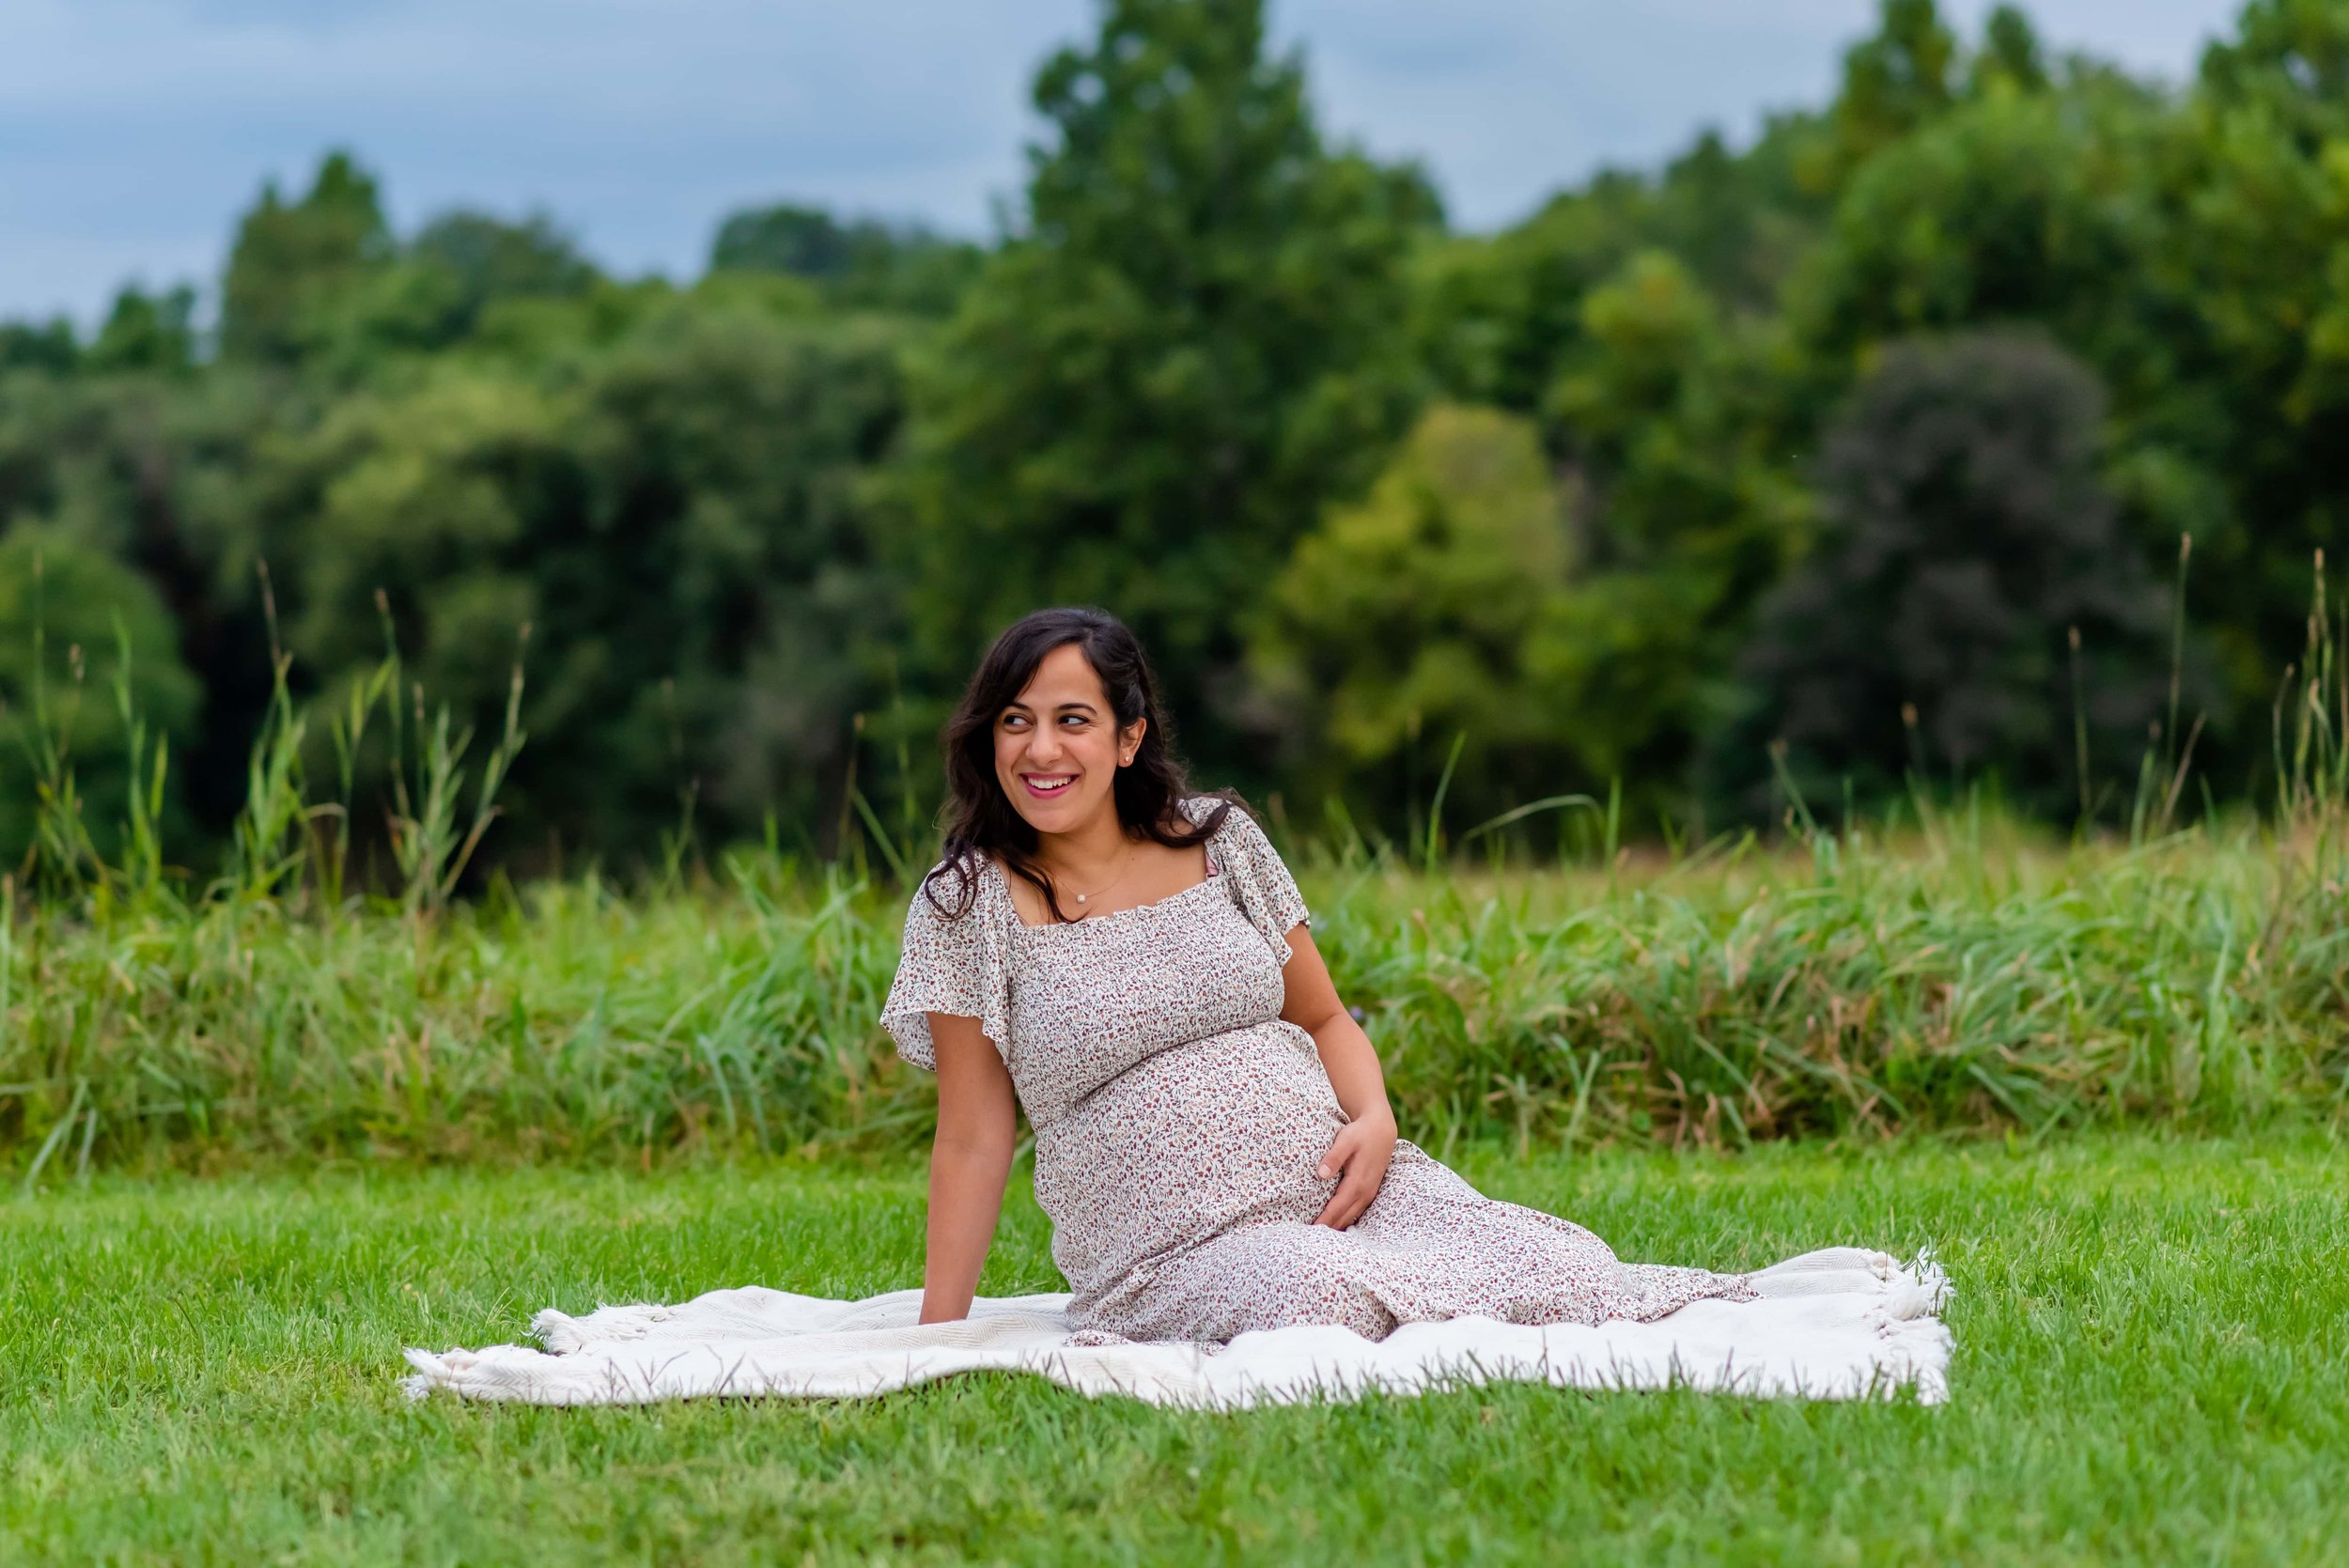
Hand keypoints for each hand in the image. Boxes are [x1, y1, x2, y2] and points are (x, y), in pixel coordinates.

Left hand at [1312, 1109, 1396, 1228]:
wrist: (1381, 1130)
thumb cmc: (1361, 1134)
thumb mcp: (1345, 1140)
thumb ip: (1333, 1157)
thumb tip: (1321, 1174)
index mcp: (1357, 1182)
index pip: (1337, 1208)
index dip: (1324, 1220)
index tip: (1310, 1231)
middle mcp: (1365, 1192)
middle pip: (1344, 1217)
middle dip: (1329, 1228)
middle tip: (1310, 1239)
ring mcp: (1369, 1193)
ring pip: (1352, 1217)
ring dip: (1338, 1227)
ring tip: (1321, 1237)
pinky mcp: (1370, 1192)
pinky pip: (1357, 1212)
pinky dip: (1346, 1220)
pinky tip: (1336, 1225)